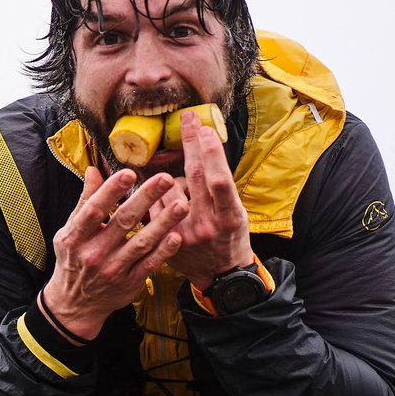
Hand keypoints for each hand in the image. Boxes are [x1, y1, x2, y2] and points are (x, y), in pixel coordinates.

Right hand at [43, 166, 188, 338]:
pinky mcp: (130, 283)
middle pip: (124, 222)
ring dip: (163, 223)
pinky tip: (177, 236)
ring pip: (142, 243)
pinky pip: (150, 265)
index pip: (95, 210)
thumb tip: (94, 170)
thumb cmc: (73, 260)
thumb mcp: (70, 231)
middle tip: (165, 179)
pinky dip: (164, 251)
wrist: (75, 305)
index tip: (130, 173)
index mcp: (76, 236)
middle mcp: (95, 253)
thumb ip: (85, 201)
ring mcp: (114, 269)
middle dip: (146, 198)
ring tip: (182, 205)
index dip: (112, 191)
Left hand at [149, 110, 252, 290]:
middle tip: (188, 119)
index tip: (205, 129)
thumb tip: (207, 147)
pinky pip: (157, 204)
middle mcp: (206, 225)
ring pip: (172, 187)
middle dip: (191, 143)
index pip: (218, 180)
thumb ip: (222, 186)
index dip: (211, 153)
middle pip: (195, 176)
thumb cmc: (231, 237)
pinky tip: (170, 199)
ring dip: (176, 177)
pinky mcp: (165, 240)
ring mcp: (183, 233)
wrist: (220, 275)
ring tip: (186, 188)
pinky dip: (162, 195)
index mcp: (229, 217)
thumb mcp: (237, 213)